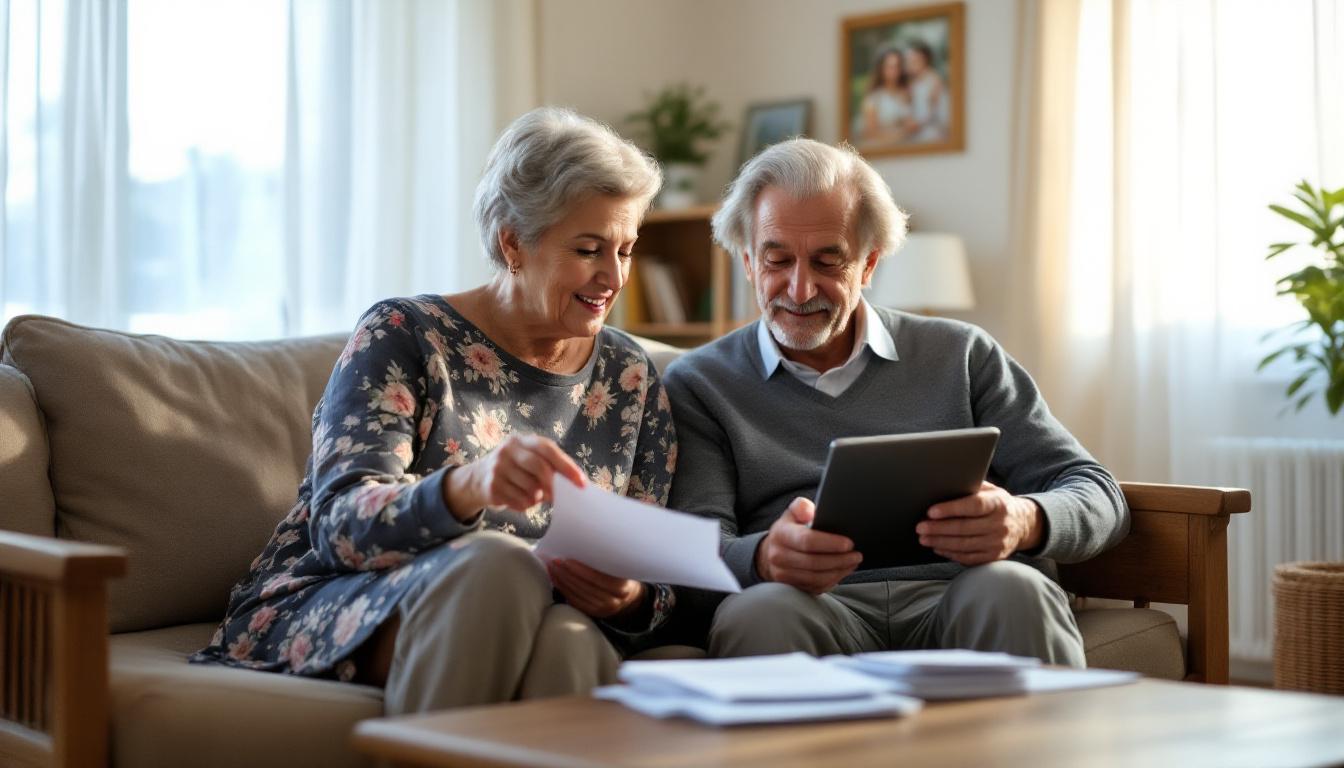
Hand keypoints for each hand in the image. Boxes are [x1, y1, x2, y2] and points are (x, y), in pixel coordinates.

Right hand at [443, 434, 585, 520]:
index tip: (581, 482)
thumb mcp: (526, 459)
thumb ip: (547, 466)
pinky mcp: (492, 487)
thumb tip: (572, 483)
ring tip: (534, 496)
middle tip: (557, 496)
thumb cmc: (513, 469)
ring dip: (538, 498)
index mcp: (521, 440)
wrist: (476, 479)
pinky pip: (520, 501)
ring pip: (531, 489)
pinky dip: (526, 505)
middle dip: (553, 485)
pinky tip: (520, 500)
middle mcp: (507, 451)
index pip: (547, 449)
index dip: (567, 466)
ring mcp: (497, 469)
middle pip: (539, 467)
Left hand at [546, 558, 645, 618]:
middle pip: (585, 587)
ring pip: (577, 595)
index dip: (581, 570)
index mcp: (622, 588)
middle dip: (567, 573)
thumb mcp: (624, 569)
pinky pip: (574, 601)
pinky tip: (555, 579)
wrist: (630, 599)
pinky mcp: (592, 613)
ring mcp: (602, 609)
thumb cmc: (623, 577)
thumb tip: (586, 545)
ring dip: (562, 580)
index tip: (567, 559)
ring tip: (552, 567)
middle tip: (554, 560)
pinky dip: (563, 589)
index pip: (599, 579)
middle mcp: (612, 601)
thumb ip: (610, 562)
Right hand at [755, 498, 862, 594]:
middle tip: (857, 554)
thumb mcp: (793, 512)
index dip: (830, 544)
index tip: (849, 543)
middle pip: (814, 562)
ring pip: (817, 577)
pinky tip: (843, 570)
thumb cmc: (789, 529)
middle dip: (840, 559)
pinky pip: (816, 586)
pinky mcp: (792, 586)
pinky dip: (833, 580)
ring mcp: (783, 574)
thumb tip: (810, 512)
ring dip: (839, 571)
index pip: (807, 541)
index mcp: (781, 534)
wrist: (772, 551)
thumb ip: (802, 507)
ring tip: (853, 562)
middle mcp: (779, 556)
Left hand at [916, 481, 1043, 566]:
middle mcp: (999, 524)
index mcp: (998, 504)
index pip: (973, 506)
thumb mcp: (991, 490)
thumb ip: (972, 487)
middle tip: (920, 527)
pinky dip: (950, 554)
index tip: (931, 511)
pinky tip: (938, 548)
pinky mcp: (994, 557)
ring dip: (940, 542)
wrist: (1023, 524)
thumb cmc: (998, 504)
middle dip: (938, 528)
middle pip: (964, 528)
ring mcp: (997, 543)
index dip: (951, 509)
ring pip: (964, 545)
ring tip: (924, 538)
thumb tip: (945, 483)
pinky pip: (969, 558)